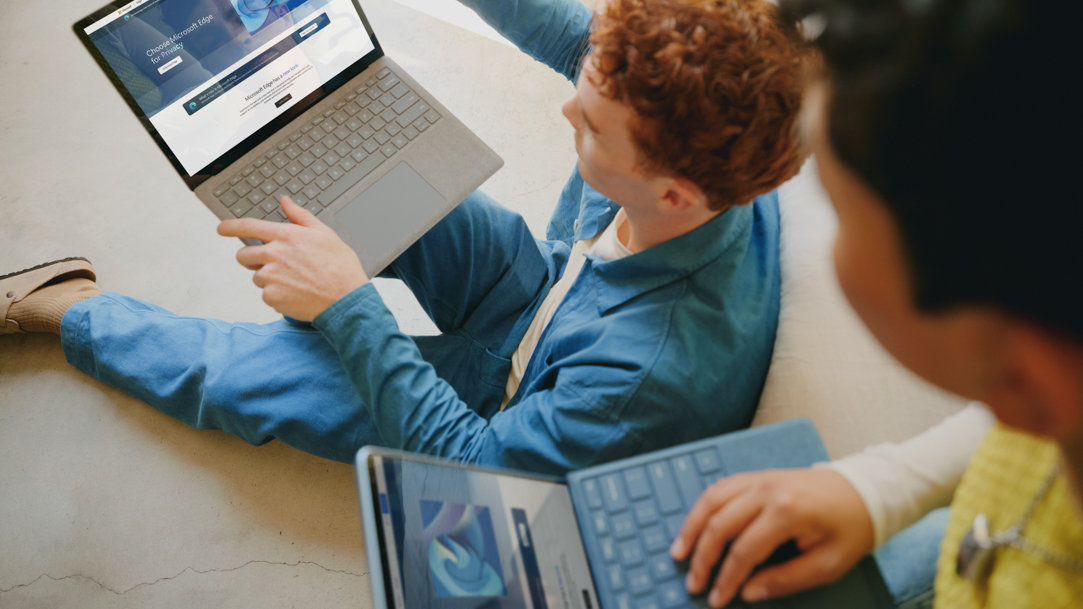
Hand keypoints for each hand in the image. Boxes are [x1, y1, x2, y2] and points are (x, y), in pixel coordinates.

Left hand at [217, 196, 368, 320]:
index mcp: (286, 236)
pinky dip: (277, 295)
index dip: (231, 226)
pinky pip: (266, 294)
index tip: (222, 228)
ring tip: (295, 281)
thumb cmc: (340, 267)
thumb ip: (300, 216)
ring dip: (269, 279)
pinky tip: (297, 293)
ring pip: (257, 277)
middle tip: (274, 265)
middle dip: (252, 259)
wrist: (346, 299)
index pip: (249, 226)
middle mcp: (274, 255)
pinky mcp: (272, 296)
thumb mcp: (324, 234)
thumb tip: (286, 202)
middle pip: (244, 255)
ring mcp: (271, 277)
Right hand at [669, 467, 873, 607]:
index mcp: (786, 512)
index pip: (744, 551)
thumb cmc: (851, 528)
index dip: (727, 579)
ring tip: (680, 553)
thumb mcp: (827, 564)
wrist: (866, 490)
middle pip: (719, 524)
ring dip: (692, 528)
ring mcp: (759, 478)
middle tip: (694, 583)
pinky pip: (720, 488)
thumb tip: (748, 592)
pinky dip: (703, 507)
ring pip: (712, 500)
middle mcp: (766, 490)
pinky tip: (696, 525)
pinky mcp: (758, 475)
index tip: (717, 600)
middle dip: (703, 558)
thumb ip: (785, 579)